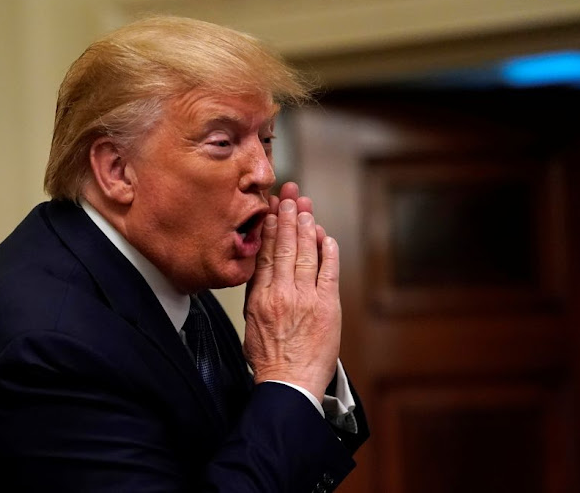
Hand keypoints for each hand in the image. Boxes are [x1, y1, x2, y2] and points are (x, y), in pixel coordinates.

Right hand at [243, 182, 340, 401]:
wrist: (289, 384)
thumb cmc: (270, 359)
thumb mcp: (250, 323)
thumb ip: (257, 294)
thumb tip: (261, 269)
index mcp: (259, 297)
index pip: (264, 253)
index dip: (268, 228)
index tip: (270, 210)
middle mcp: (281, 292)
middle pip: (284, 246)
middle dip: (288, 217)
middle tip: (291, 195)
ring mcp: (305, 298)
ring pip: (306, 253)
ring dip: (306, 227)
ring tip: (306, 208)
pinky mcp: (327, 306)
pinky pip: (329, 270)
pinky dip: (328, 251)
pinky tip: (325, 236)